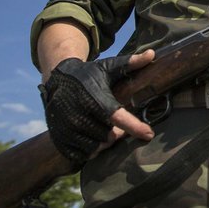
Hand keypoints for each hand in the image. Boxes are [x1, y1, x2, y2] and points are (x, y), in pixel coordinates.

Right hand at [40, 49, 155, 163]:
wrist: (57, 79)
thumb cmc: (89, 74)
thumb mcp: (109, 67)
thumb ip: (130, 63)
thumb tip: (152, 54)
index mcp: (94, 98)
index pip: (117, 116)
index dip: (134, 127)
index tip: (149, 133)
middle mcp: (79, 115)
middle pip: (109, 137)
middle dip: (118, 134)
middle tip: (119, 126)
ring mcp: (67, 128)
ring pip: (95, 147)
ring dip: (105, 142)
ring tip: (107, 130)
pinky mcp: (59, 138)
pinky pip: (80, 154)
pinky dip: (90, 149)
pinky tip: (93, 138)